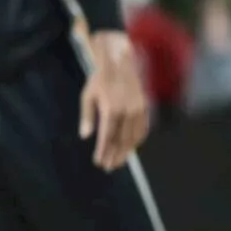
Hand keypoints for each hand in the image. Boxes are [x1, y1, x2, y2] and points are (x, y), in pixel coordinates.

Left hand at [79, 31, 149, 170]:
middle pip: (122, 140)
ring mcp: (139, 110)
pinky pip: (143, 129)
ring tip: (118, 162)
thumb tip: (85, 136)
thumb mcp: (88, 95)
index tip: (98, 162)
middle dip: (115, 155)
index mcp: (112, 109)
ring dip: (126, 152)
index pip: (108, 136)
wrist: (121, 63)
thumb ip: (87, 116)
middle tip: (108, 167)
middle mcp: (128, 112)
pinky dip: (137, 141)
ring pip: (134, 137)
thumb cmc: (100, 80)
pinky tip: (131, 148)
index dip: (103, 151)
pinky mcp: (145, 108)